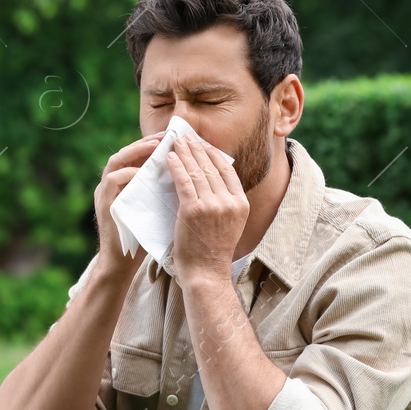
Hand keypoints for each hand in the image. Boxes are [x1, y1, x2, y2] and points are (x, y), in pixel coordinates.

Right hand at [93, 130, 165, 278]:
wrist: (125, 264)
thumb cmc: (145, 236)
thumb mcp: (158, 207)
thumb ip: (165, 190)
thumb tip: (194, 175)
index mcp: (126, 184)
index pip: (139, 155)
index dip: (156, 144)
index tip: (176, 137)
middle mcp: (113, 184)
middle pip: (127, 152)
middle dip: (146, 142)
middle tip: (166, 135)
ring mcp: (105, 193)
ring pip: (116, 161)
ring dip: (136, 151)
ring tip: (155, 146)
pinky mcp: (104, 204)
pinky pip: (112, 180)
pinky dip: (128, 173)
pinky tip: (143, 172)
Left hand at [164, 129, 247, 282]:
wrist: (206, 273)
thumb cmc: (213, 251)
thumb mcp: (229, 224)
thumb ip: (224, 202)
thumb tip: (211, 179)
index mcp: (241, 204)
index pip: (227, 170)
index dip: (212, 153)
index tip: (201, 143)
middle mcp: (230, 202)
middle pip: (211, 166)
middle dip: (196, 148)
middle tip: (185, 136)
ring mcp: (213, 205)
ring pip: (197, 171)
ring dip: (185, 153)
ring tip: (175, 142)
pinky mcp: (193, 210)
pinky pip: (184, 181)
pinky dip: (176, 166)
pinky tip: (168, 158)